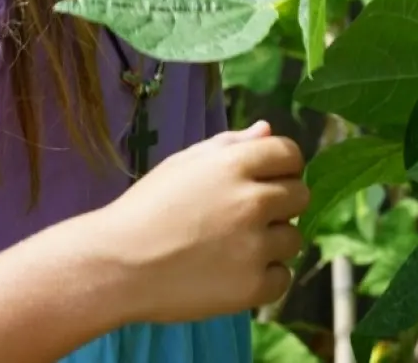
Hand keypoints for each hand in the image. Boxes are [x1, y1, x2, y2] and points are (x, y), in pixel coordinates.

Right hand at [92, 120, 308, 325]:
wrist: (118, 265)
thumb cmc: (148, 208)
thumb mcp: (185, 163)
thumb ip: (231, 144)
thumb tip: (267, 130)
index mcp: (236, 164)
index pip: (291, 154)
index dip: (283, 166)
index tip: (270, 180)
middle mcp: (252, 201)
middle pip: (299, 195)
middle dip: (281, 203)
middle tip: (249, 216)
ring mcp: (254, 246)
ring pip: (293, 238)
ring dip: (273, 242)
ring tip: (237, 247)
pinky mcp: (251, 287)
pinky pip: (282, 278)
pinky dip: (265, 277)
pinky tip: (237, 273)